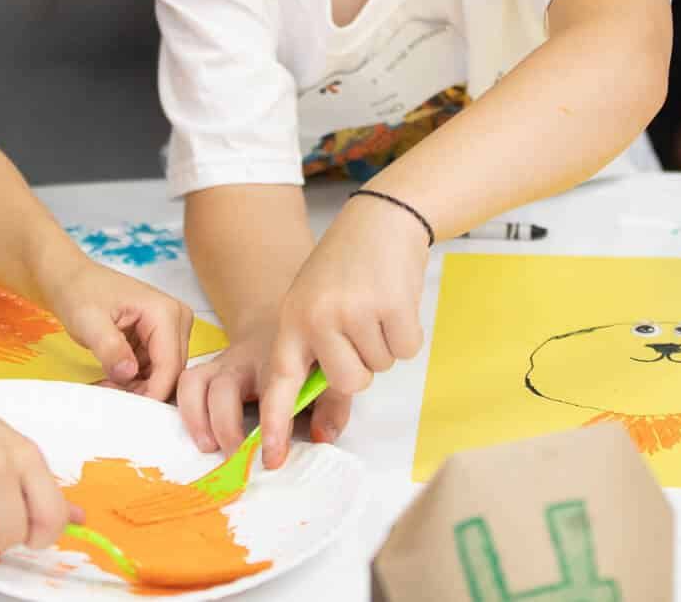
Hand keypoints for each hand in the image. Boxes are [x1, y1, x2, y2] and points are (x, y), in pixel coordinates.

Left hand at [40, 257, 193, 399]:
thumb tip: (128, 374)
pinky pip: (155, 369)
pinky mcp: (160, 338)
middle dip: (143, 391)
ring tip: (106, 385)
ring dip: (138, 387)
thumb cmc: (80, 293)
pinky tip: (112, 378)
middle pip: (172, 372)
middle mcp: (177, 319)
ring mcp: (171, 329)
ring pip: (164, 375)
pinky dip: (135, 380)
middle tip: (110, 395)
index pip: (170, 365)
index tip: (128, 410)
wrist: (72, 280)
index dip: (153, 392)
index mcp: (165, 312)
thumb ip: (110, 348)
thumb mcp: (89, 321)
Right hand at [174, 327, 355, 455]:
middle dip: (226, 427)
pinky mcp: (207, 370)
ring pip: (195, 383)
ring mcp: (222, 363)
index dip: (271, 429)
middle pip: (224, 387)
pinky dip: (185, 411)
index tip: (272, 459)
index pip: (273, 394)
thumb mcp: (327, 373)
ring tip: (208, 446)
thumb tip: (321, 438)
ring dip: (196, 418)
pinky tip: (197, 435)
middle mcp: (245, 360)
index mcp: (280, 359)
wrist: (277, 322)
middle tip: (236, 459)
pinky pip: (186, 385)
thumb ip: (331, 406)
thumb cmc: (303, 354)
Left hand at [255, 195, 429, 469]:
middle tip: (360, 326)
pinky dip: (407, 332)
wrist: (379, 220)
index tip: (272, 460)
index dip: (275, 423)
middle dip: (363, 364)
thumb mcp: (314, 303)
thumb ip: (314, 352)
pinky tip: (394, 301)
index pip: (279, 381)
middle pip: (349, 381)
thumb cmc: (345, 268)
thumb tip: (322, 419)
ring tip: (374, 305)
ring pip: (380, 366)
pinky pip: (406, 350)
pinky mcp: (392, 307)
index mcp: (292, 320)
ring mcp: (355, 312)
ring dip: (385, 343)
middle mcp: (318, 319)